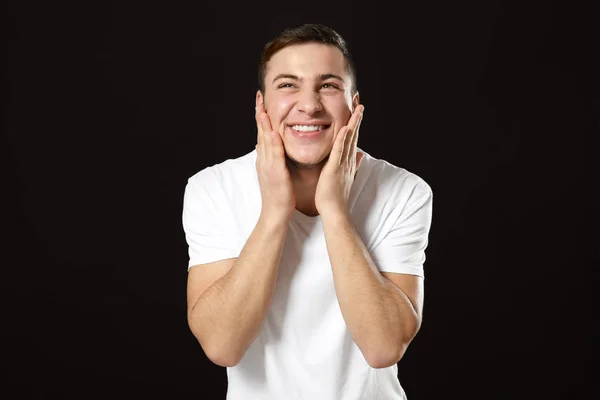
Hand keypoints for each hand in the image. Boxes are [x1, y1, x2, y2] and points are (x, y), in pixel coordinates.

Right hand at [255, 102, 295, 221]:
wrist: (275, 214)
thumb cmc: (279, 195)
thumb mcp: (276, 172)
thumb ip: (275, 159)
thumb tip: (277, 148)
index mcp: (265, 159)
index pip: (262, 133)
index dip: (261, 117)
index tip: (262, 102)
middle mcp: (263, 160)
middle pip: (260, 132)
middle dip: (259, 114)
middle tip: (259, 97)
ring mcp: (268, 166)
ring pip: (265, 140)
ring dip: (264, 124)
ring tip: (262, 107)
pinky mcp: (275, 173)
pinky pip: (275, 155)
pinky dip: (274, 142)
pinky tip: (275, 131)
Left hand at [315, 105, 364, 216]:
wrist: (334, 211)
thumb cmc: (336, 195)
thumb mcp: (346, 176)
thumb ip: (354, 164)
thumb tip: (362, 154)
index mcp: (348, 161)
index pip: (353, 138)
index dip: (356, 123)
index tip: (357, 110)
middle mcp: (348, 160)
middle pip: (354, 135)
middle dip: (357, 119)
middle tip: (360, 103)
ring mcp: (343, 164)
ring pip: (349, 140)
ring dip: (353, 124)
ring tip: (357, 110)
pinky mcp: (335, 169)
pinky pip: (339, 152)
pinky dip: (342, 140)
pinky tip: (344, 128)